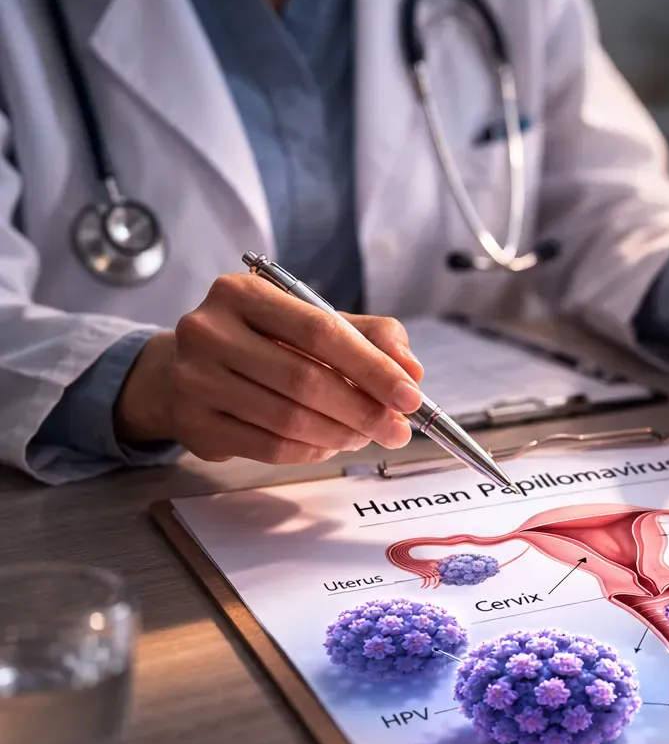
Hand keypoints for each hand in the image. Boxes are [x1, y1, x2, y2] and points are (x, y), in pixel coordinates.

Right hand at [114, 274, 424, 464]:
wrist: (183, 371)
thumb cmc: (262, 343)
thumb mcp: (312, 322)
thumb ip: (370, 336)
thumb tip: (411, 371)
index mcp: (243, 293)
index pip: (321, 331)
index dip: (372, 367)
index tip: (410, 396)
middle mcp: (209, 331)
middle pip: (305, 380)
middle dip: (364, 410)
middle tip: (398, 430)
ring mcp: (194, 379)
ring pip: (289, 419)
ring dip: (341, 434)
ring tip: (366, 435)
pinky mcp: (193, 425)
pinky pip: (270, 447)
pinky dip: (312, 450)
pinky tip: (331, 444)